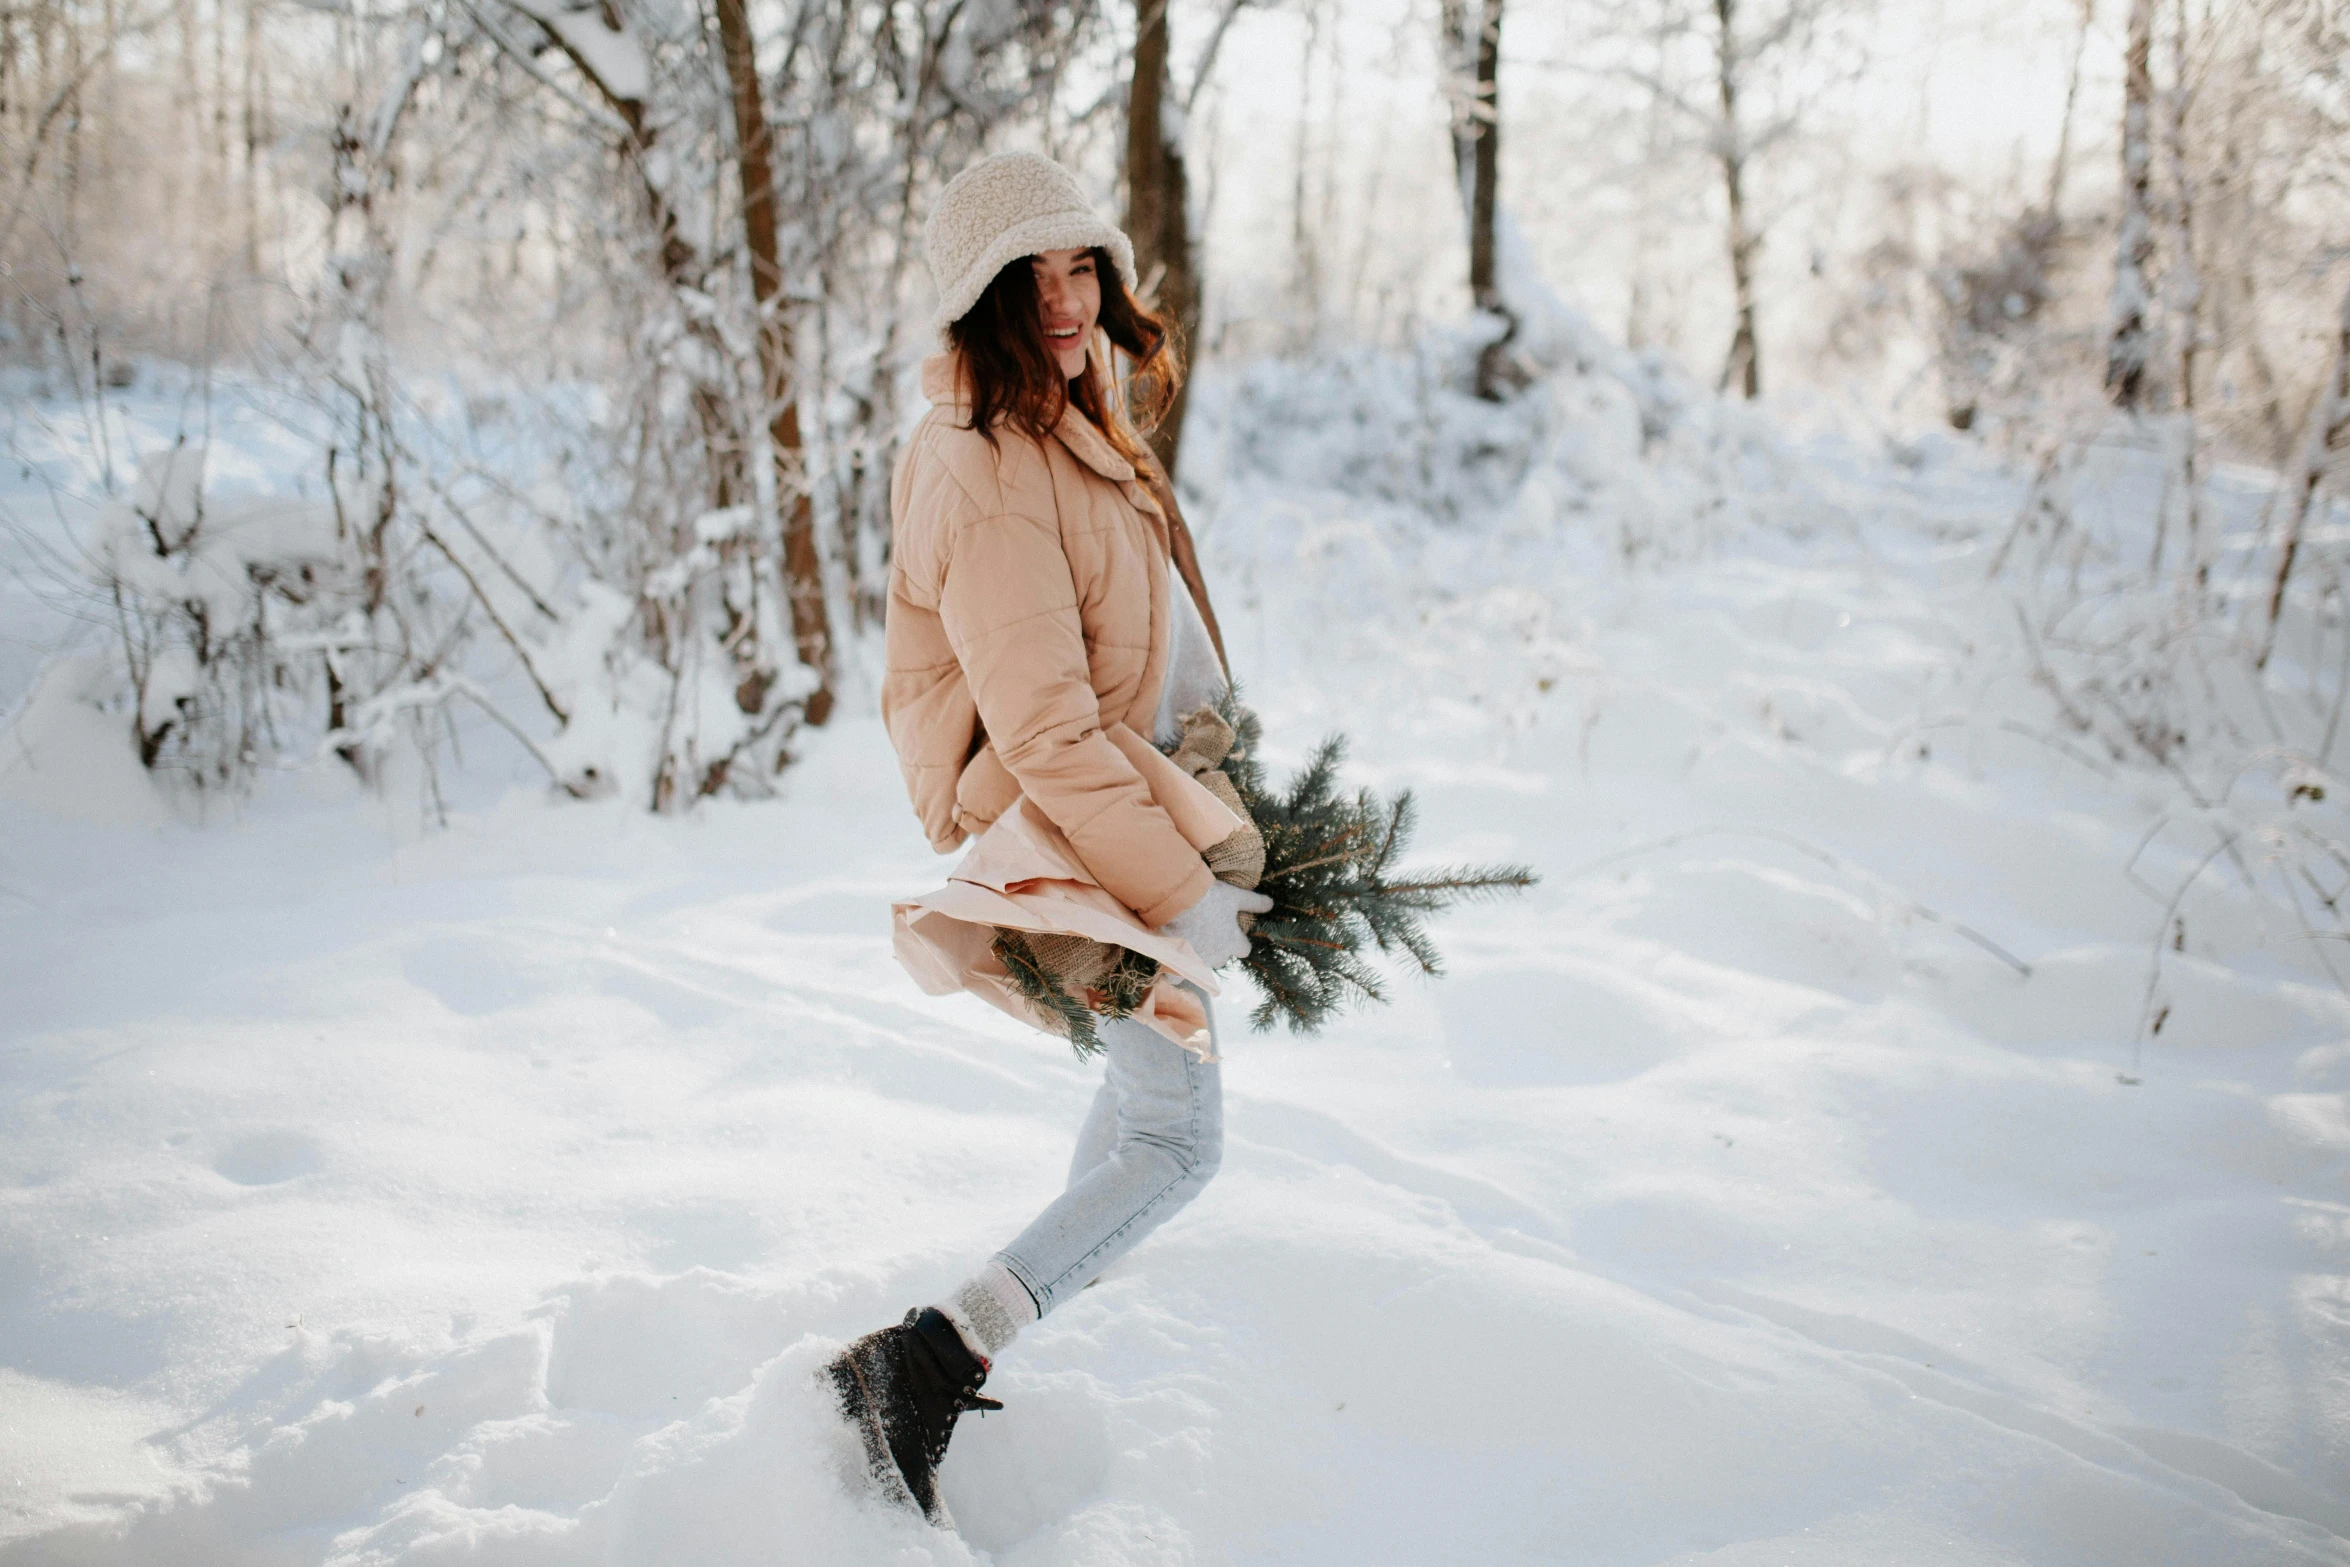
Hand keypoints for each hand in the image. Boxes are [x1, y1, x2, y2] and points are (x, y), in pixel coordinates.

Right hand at [1155, 880, 1274, 969]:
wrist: (1179, 902)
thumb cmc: (1210, 898)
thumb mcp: (1235, 896)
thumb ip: (1254, 902)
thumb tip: (1272, 904)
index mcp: (1233, 942)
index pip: (1244, 949)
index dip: (1238, 941)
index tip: (1231, 930)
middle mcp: (1218, 956)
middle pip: (1221, 957)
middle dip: (1215, 947)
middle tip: (1206, 930)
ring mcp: (1198, 961)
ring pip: (1201, 964)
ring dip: (1197, 955)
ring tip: (1187, 937)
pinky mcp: (1180, 963)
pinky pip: (1178, 975)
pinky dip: (1175, 970)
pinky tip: (1172, 960)